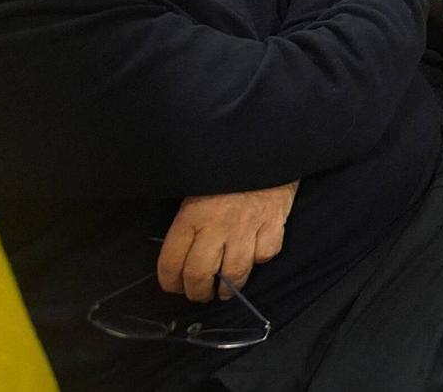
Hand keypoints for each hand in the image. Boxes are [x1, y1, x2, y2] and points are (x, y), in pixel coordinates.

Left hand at [156, 181, 297, 301]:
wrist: (262, 149)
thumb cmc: (223, 172)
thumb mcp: (194, 191)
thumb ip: (188, 222)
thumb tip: (181, 254)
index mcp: (191, 217)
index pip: (171, 262)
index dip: (169, 283)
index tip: (173, 286)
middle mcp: (216, 227)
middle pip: (200, 275)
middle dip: (197, 293)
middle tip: (199, 294)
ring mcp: (246, 228)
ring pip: (234, 274)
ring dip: (228, 288)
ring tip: (225, 289)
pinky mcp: (273, 225)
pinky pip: (265, 256)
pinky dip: (259, 260)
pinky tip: (254, 255)